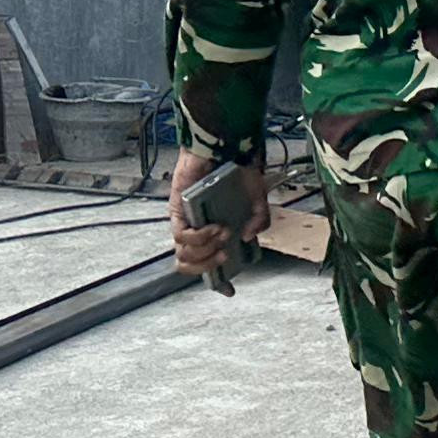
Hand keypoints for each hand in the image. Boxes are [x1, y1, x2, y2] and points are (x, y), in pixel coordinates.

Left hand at [168, 149, 270, 278]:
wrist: (225, 146)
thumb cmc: (238, 169)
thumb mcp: (258, 198)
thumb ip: (260, 220)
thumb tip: (249, 237)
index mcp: (217, 231)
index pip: (212, 263)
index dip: (219, 282)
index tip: (230, 291)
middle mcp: (199, 230)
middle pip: (190, 266)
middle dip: (209, 266)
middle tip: (226, 254)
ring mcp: (186, 222)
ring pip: (183, 256)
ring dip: (207, 251)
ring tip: (222, 234)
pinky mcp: (177, 212)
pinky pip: (182, 237)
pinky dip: (200, 237)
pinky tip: (214, 227)